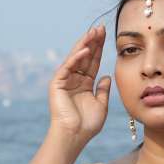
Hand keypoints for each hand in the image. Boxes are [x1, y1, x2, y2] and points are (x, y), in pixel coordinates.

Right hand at [48, 24, 110, 144]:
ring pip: (75, 58)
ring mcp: (64, 80)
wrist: (74, 136)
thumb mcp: (101, 105)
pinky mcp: (56, 84)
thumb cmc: (87, 125)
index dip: (100, 49)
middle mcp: (74, 79)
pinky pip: (67, 67)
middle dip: (92, 42)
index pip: (93, 62)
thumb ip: (103, 90)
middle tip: (101, 28)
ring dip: (84, 45)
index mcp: (84, 84)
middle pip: (85, 57)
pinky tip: (85, 50)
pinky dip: (76, 58)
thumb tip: (107, 76)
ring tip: (93, 33)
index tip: (107, 35)